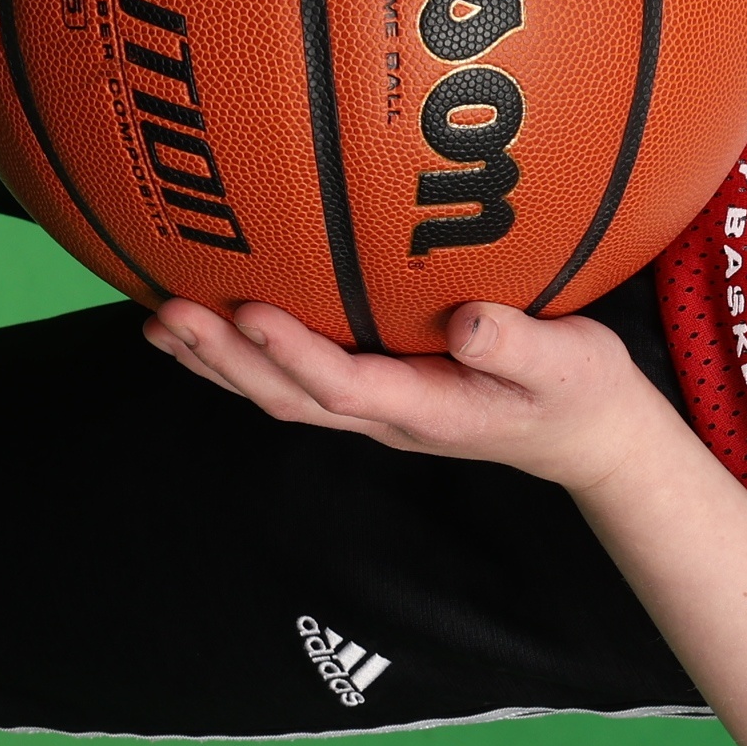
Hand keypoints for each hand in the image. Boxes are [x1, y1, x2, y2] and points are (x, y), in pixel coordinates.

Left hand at [145, 297, 681, 496]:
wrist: (586, 435)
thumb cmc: (580, 390)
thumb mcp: (571, 365)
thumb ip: (522, 346)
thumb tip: (471, 322)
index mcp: (430, 408)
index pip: (346, 384)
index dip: (294, 353)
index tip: (252, 310)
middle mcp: (388, 415)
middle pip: (288, 398)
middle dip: (226, 360)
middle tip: (171, 315)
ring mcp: (375, 408)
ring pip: (279, 395)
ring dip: (217, 363)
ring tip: (160, 321)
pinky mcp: (373, 391)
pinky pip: (294, 379)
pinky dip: (242, 357)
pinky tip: (208, 322)